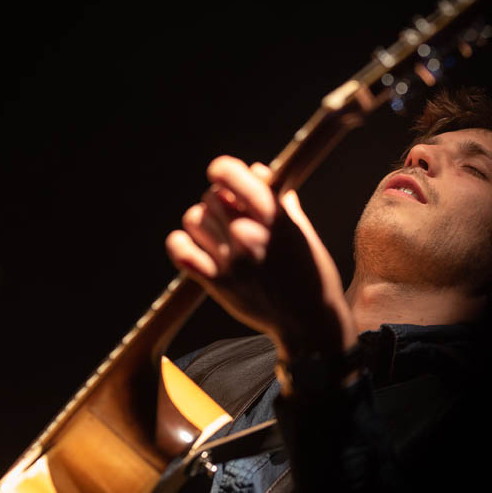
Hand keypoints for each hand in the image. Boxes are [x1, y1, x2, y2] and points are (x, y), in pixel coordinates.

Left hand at [165, 156, 356, 359]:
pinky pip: (180, 249)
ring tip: (215, 232)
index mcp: (275, 219)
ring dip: (201, 221)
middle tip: (230, 214)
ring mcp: (231, 261)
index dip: (221, 170)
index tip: (220, 173)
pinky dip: (181, 243)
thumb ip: (279, 200)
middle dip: (219, 200)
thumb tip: (257, 172)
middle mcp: (250, 237)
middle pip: (211, 196)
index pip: (231, 175)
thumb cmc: (311, 275)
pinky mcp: (217, 283)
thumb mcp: (303, 232)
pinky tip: (194, 246)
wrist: (308, 322)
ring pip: (193, 219)